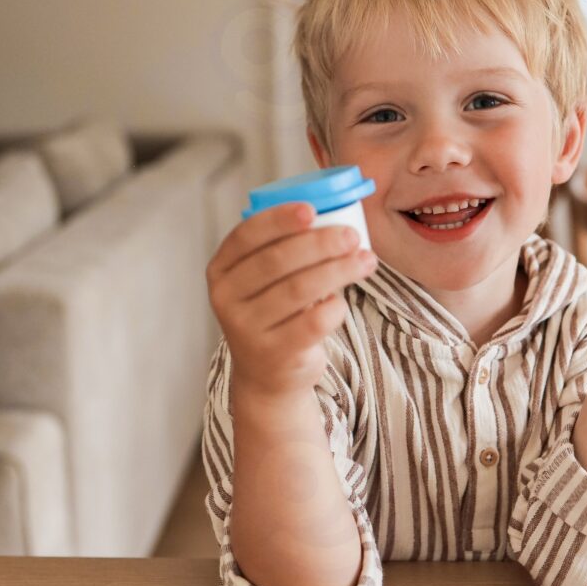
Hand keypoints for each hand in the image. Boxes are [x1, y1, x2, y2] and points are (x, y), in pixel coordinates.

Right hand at [206, 202, 377, 399]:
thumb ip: (284, 251)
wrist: (268, 376)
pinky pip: (313, 322)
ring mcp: (248, 329)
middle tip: (351, 236)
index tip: (311, 209)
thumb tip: (334, 219)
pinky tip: (342, 302)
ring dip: (338, 270)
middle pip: (277, 261)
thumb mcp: (265, 282)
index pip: (247, 236)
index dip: (279, 220)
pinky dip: (335, 307)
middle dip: (320, 244)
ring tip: (365, 261)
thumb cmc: (275, 315)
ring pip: (299, 290)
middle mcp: (227, 299)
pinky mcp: (276, 354)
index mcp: (221, 271)